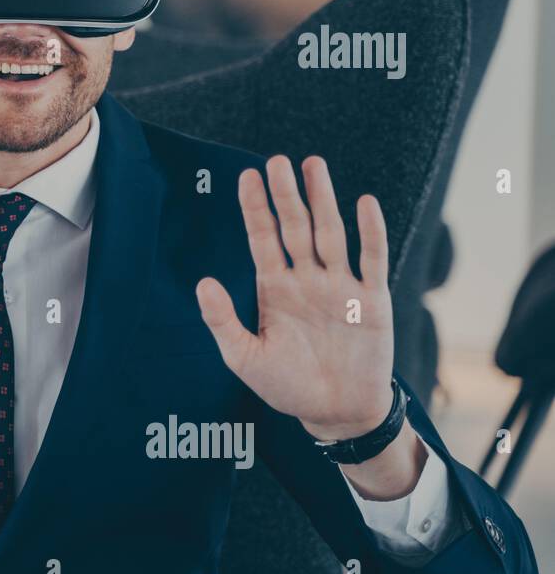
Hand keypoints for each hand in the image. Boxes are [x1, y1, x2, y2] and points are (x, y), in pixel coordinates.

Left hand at [195, 156, 394, 440]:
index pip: (262, 238)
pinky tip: (364, 203)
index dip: (255, 208)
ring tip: (313, 165)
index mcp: (274, 288)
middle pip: (295, 227)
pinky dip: (370, 231)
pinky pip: (372, 259)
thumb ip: (223, 319)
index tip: (246, 176)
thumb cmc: (286, 386)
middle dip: (286, 195)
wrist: (335, 413)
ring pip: (330, 233)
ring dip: (323, 200)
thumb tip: (202, 281)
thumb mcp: (244, 356)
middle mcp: (306, 280)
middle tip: (278, 161)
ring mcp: (340, 286)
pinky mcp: (372, 300)